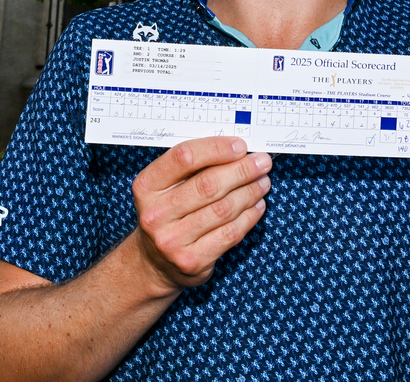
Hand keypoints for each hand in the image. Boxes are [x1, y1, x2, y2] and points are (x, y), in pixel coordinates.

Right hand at [131, 136, 271, 291]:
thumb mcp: (167, 187)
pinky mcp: (191, 260)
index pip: (184, 158)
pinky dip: (249, 216)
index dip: (216, 148)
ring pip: (223, 209)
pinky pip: (229, 233)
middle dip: (242, 170)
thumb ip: (194, 167)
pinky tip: (257, 205)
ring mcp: (172, 240)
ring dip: (250, 192)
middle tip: (262, 163)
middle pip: (208, 184)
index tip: (240, 146)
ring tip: (263, 182)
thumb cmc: (169, 214)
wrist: (154, 262)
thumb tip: (237, 151)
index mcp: (147, 186)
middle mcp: (155, 214)